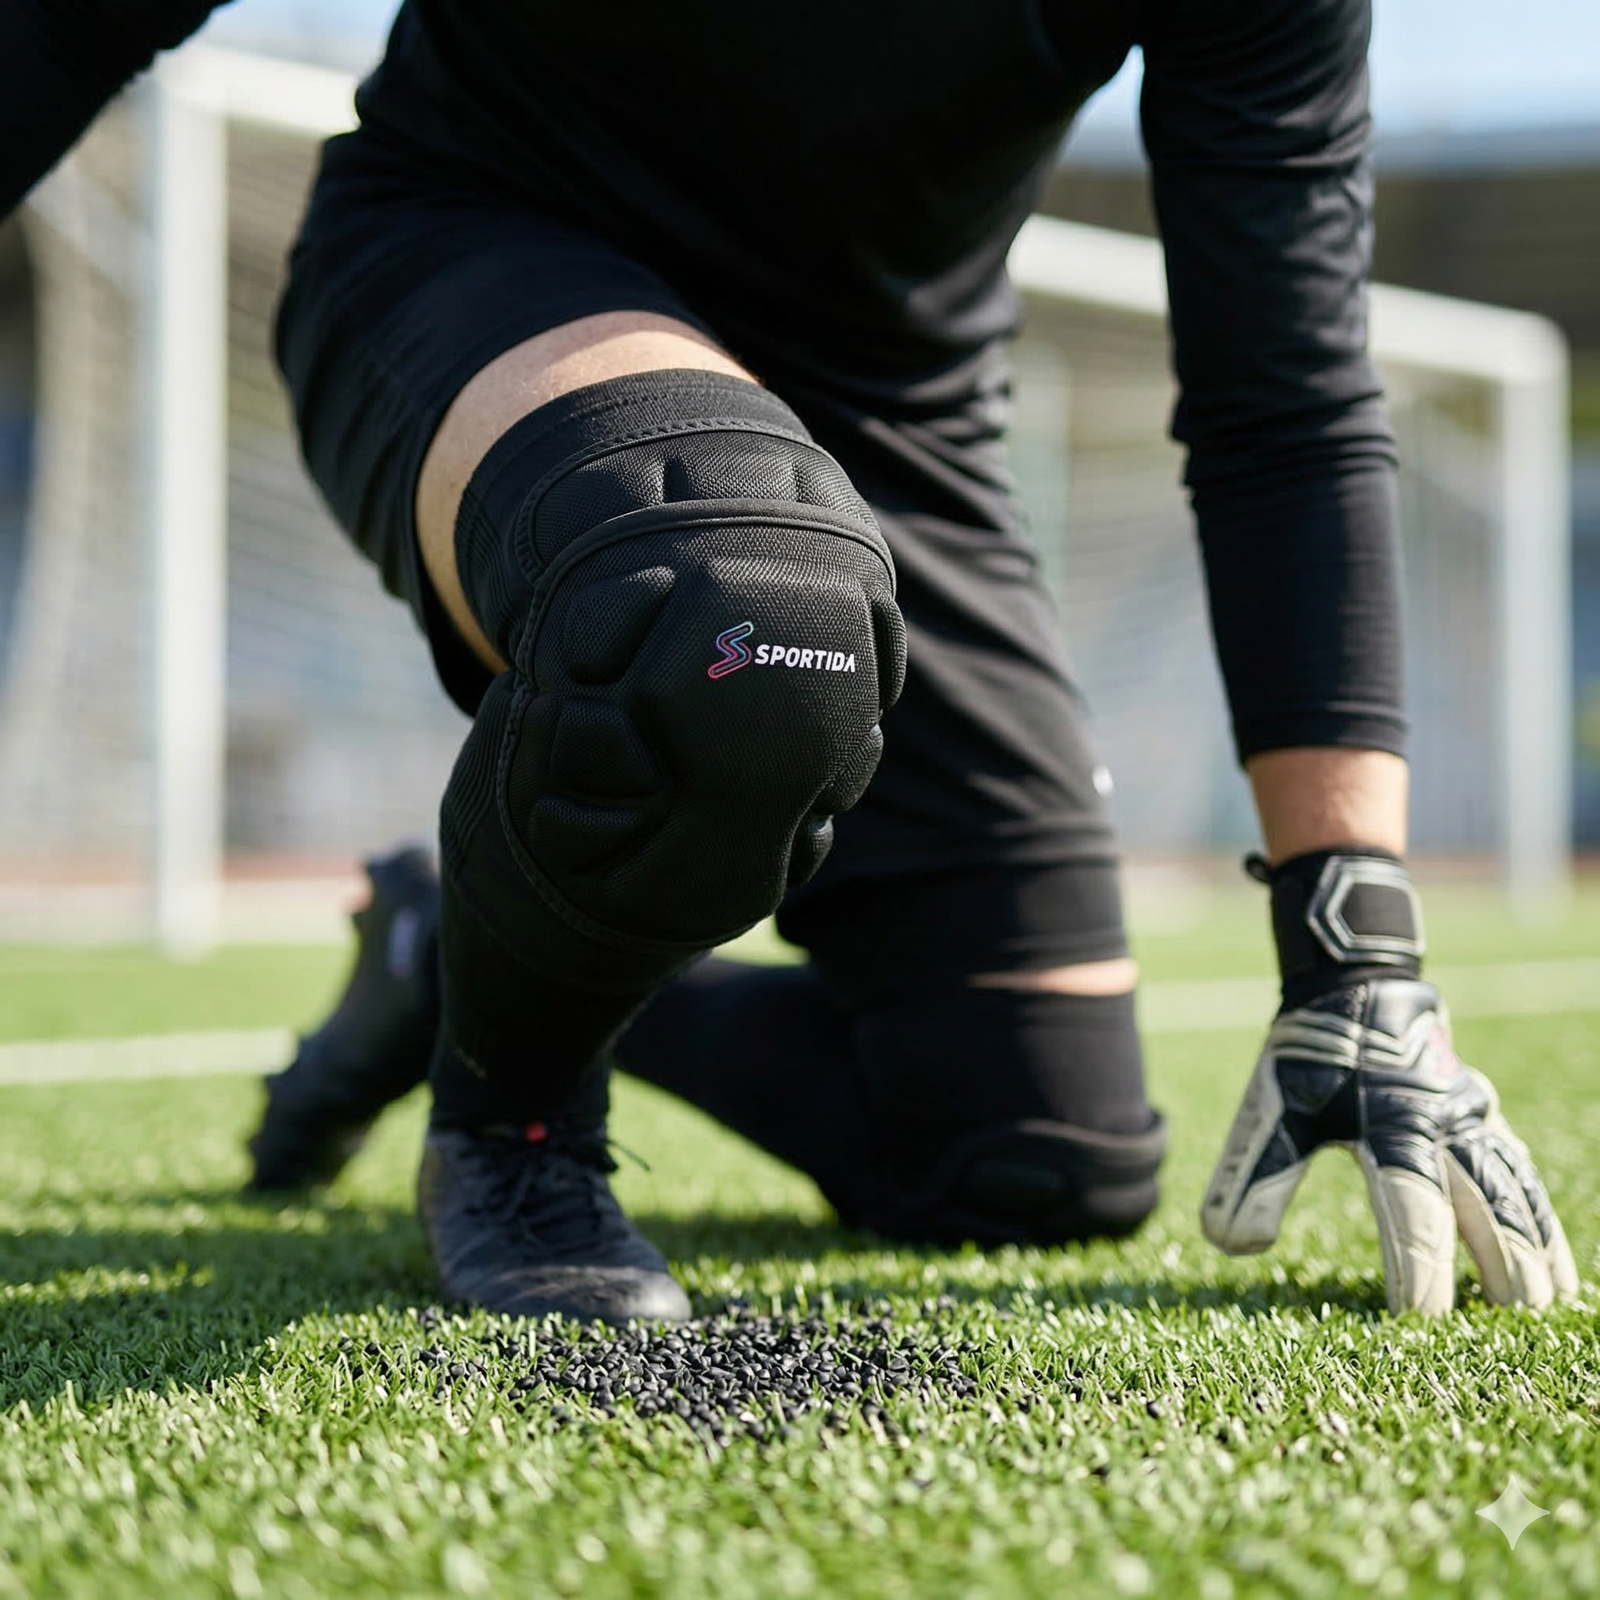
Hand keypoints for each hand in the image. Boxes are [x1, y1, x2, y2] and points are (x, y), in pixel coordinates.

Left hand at [1201, 977, 1577, 1313]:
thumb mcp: (1273, 1109)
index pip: (1411, 1209)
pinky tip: (1557, 1267)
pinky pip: (1523, 1175)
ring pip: (1516, 1191)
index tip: (1417, 1320)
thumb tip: (1230, 1245)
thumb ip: (1253, 1177)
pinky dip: (1541, 1220)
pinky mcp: (1486, 1119)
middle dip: (1500, 1264)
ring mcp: (1472, 1120)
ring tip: (1546, 1303)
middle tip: (1509, 1322)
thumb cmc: (1310, 1061)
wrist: (1356, 993)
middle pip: (1482, 1205)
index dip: (1417, 1266)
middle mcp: (1442, 1124)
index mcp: (1389, 1125)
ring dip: (1534, 1248)